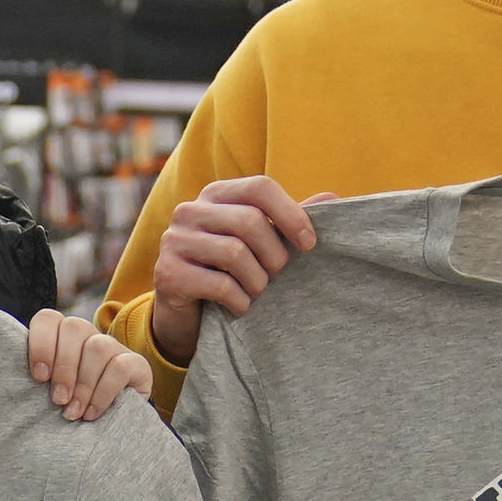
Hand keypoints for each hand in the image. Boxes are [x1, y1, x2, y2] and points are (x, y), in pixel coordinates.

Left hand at [25, 309, 147, 420]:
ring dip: (83, 383)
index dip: (41, 343)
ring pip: (98, 346)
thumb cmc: (67, 406)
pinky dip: (103, 392)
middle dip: (63, 367)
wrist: (109, 424)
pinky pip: (120, 367)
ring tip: (73, 411)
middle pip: (74, 328)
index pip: (48, 319)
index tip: (38, 377)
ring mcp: (113, 347)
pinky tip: (91, 413)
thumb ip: (36, 381)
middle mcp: (87, 335)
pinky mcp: (136, 364)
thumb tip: (13, 387)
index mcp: (60, 336)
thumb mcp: (48, 391)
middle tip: (58, 400)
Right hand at [144, 175, 325, 367]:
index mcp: (216, 194)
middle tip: (277, 276)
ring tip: (257, 291)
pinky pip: (219, 285)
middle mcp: (189, 210)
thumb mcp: (262, 242)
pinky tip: (240, 306)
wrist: (186, 313)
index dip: (292, 214)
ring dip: (258, 282)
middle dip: (275, 256)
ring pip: (235, 253)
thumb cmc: (230, 270)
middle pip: (250, 221)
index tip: (310, 244)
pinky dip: (240, 301)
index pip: (260, 187)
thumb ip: (290, 219)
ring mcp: (173, 241)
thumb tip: (334, 197)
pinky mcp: (167, 273)